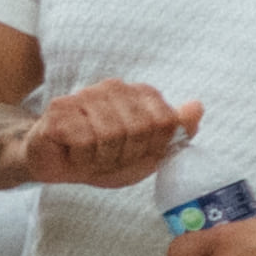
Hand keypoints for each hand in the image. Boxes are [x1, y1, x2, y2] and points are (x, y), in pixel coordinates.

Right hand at [18, 71, 208, 193]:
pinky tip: (73, 154)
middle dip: (126, 153)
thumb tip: (197, 106)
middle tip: (108, 157)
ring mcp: (84, 96)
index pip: (164, 121)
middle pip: (140, 128)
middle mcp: (112, 88)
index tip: (134, 152)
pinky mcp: (59, 110)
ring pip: (111, 134)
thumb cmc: (102, 157)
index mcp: (138, 94)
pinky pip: (85, 141)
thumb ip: (175, 130)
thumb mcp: (149, 151)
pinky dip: (82, 158)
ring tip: (91, 156)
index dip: (152, 146)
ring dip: (102, 157)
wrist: (58, 166)